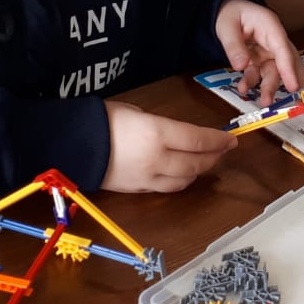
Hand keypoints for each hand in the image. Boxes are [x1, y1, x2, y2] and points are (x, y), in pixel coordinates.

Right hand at [101, 101, 235, 192]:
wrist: (70, 145)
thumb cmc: (102, 120)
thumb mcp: (137, 112)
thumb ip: (161, 126)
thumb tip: (176, 135)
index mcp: (158, 134)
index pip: (199, 141)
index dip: (219, 141)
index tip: (232, 139)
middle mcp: (158, 160)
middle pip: (196, 163)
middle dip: (214, 157)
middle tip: (224, 150)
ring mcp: (148, 178)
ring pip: (185, 180)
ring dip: (200, 171)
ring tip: (208, 162)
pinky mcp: (137, 190)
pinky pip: (167, 188)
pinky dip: (181, 180)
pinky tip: (185, 173)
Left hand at [215, 0, 303, 106]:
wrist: (227, 10)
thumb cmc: (231, 13)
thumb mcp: (227, 26)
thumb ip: (234, 46)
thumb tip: (241, 65)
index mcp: (270, 26)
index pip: (283, 49)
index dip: (289, 69)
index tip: (294, 86)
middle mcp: (273, 39)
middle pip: (284, 62)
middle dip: (284, 82)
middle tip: (279, 97)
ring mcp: (268, 50)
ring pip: (274, 71)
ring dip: (269, 86)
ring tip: (262, 101)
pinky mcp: (260, 58)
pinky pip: (260, 73)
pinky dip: (254, 82)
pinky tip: (244, 88)